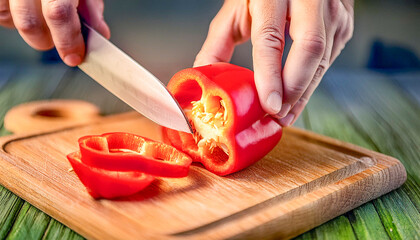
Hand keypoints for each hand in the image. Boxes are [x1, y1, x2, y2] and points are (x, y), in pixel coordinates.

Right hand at [0, 0, 109, 65]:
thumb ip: (91, 8)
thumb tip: (99, 33)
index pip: (58, 13)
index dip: (68, 40)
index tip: (74, 56)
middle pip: (29, 23)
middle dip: (48, 41)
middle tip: (60, 40)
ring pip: (14, 21)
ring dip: (33, 32)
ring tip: (44, 20)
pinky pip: (3, 15)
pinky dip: (16, 20)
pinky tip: (29, 10)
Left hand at [194, 0, 353, 125]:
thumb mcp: (235, 10)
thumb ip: (218, 42)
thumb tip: (204, 75)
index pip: (272, 38)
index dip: (271, 75)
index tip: (269, 105)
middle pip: (309, 48)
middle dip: (294, 89)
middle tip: (278, 114)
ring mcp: (331, 11)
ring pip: (323, 59)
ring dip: (304, 92)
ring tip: (285, 113)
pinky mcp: (343, 24)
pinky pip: (329, 60)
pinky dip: (312, 83)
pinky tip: (297, 95)